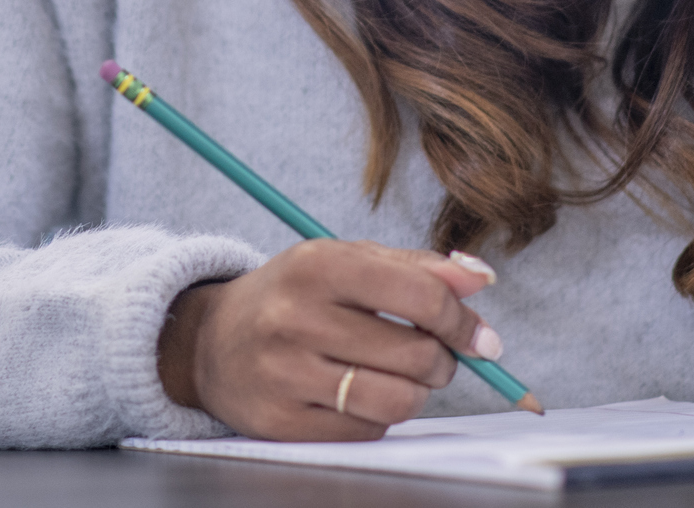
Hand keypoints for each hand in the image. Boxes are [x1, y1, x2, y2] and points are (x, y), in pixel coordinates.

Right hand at [156, 239, 500, 439]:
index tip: (480, 336)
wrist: (210, 341)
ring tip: (403, 377)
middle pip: (415, 354)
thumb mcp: (348, 261)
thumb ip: (418, 267)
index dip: (463, 321)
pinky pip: (365, 432)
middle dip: (443, 360)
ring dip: (417, 393)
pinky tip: (361, 396)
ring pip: (396, 401)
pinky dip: (379, 418)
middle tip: (434, 356)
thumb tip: (482, 278)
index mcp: (320, 264)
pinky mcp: (280, 422)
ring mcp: (285, 373)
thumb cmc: (295, 294)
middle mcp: (297, 317)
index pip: (420, 296)